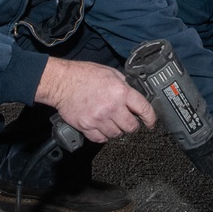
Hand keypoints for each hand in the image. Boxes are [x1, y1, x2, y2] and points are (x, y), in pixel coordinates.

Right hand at [35, 57, 155, 142]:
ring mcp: (99, 118)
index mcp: (121, 92)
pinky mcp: (87, 126)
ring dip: (117, 130)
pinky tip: (101, 127)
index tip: (151, 123)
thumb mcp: (110, 72)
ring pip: (116, 134)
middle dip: (132, 125)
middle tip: (128, 121)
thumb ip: (123, 84)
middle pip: (131, 127)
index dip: (151, 118)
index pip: (144, 109)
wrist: (61, 82)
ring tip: (112, 122)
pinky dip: (103, 136)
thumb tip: (132, 94)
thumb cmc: (83, 75)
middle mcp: (112, 107)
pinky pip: (101, 139)